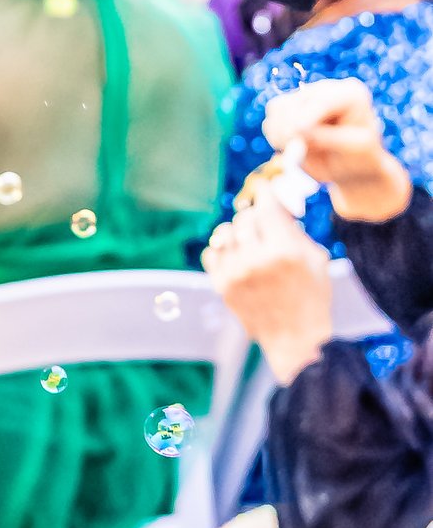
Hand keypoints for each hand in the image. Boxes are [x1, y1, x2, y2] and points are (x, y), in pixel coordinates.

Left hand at [203, 189, 336, 382]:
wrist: (295, 338)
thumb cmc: (312, 296)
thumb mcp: (316, 259)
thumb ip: (293, 229)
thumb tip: (273, 203)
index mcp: (285, 251)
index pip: (266, 206)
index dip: (264, 192)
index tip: (263, 189)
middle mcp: (257, 260)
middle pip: (245, 217)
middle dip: (256, 217)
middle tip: (264, 225)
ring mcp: (236, 274)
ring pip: (225, 232)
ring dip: (239, 233)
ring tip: (251, 242)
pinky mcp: (222, 286)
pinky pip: (211, 252)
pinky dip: (223, 250)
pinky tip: (237, 256)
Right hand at [261, 77, 412, 225]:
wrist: (353, 168)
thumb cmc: (360, 159)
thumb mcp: (354, 150)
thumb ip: (328, 138)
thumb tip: (298, 129)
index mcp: (351, 95)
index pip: (322, 100)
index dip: (304, 116)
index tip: (293, 135)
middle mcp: (326, 89)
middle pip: (295, 102)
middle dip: (290, 129)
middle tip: (295, 152)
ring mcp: (306, 97)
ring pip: (277, 108)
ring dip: (279, 133)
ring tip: (295, 151)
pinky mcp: (290, 108)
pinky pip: (271, 118)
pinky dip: (274, 136)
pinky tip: (290, 147)